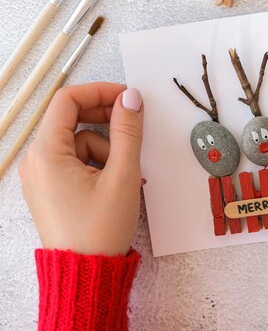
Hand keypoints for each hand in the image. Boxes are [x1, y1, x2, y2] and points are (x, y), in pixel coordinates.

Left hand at [19, 83, 143, 255]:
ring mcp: (42, 176)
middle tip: (134, 126)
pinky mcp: (51, 188)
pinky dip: (99, 165)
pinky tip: (118, 183)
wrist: (87, 274)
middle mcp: (36, 161)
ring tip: (128, 175)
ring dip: (107, 150)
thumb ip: (128, 131)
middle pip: (71, 120)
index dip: (100, 91)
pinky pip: (76, 161)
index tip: (127, 96)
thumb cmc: (99, 230)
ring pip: (78, 143)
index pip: (67, 101)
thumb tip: (131, 98)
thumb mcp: (123, 175)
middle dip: (106, 121)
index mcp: (46, 154)